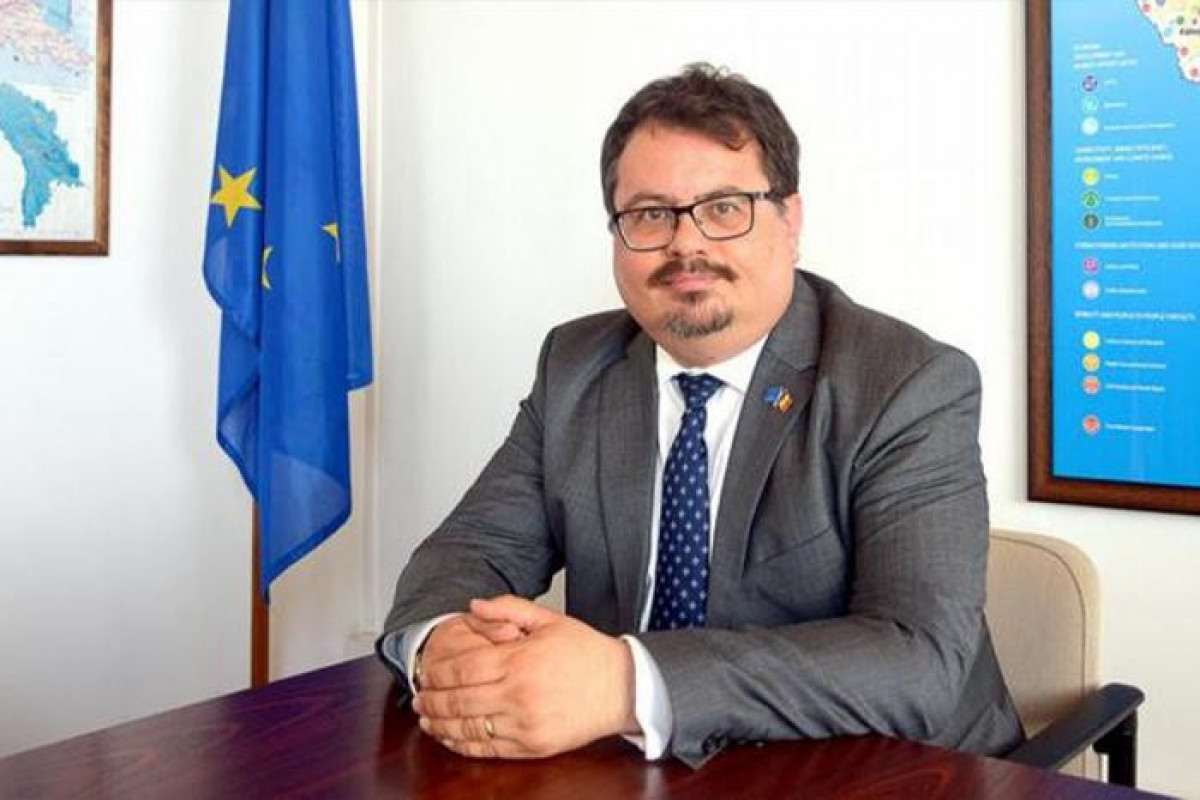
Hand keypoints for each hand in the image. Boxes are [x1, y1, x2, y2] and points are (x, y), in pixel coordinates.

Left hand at [413, 595, 636, 758]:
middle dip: (431, 700)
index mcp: (520, 661)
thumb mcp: (550, 620)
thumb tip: (472, 606)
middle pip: (458, 701)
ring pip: (468, 729)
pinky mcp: (533, 747)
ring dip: (441, 726)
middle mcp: (518, 695)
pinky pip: (488, 749)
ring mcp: (525, 724)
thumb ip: (508, 608)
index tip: (424, 672)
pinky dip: (463, 744)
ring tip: (427, 719)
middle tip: (418, 698)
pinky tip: (452, 737)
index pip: (463, 669)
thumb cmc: (586, 652)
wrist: (622, 688)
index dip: (437, 673)